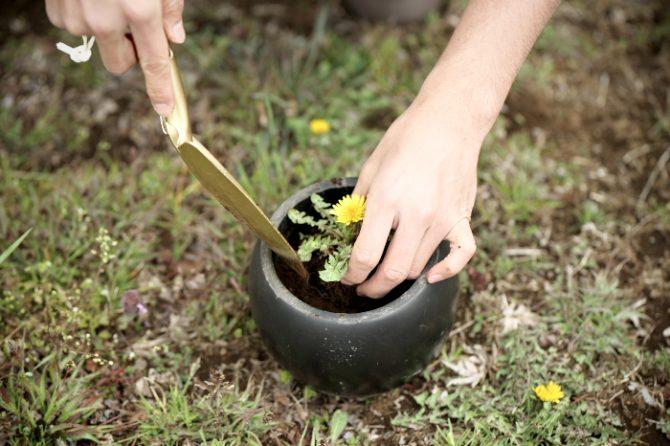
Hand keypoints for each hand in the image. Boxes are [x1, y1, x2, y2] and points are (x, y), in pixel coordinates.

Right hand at [45, 0, 184, 115]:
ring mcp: (79, 15)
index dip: (161, 90)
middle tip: (134, 30)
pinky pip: (74, 26)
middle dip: (129, 54)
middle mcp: (107, 20)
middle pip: (119, 64)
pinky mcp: (58, 8)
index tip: (166, 110)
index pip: (154, 64)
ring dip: (106, 29)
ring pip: (97, 43)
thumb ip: (170, 10)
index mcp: (139, 12)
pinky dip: (84, 15)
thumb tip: (175, 38)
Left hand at [342, 99, 482, 297]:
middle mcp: (416, 214)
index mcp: (387, 200)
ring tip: (386, 273)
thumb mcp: (371, 168)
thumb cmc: (404, 141)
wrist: (448, 122)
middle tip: (364, 288)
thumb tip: (351, 238)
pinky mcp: (462, 217)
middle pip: (393, 272)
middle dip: (373, 288)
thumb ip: (360, 206)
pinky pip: (461, 255)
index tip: (348, 277)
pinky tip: (431, 276)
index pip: (365, 255)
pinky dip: (447, 271)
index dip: (352, 275)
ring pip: (418, 268)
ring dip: (399, 277)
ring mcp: (443, 218)